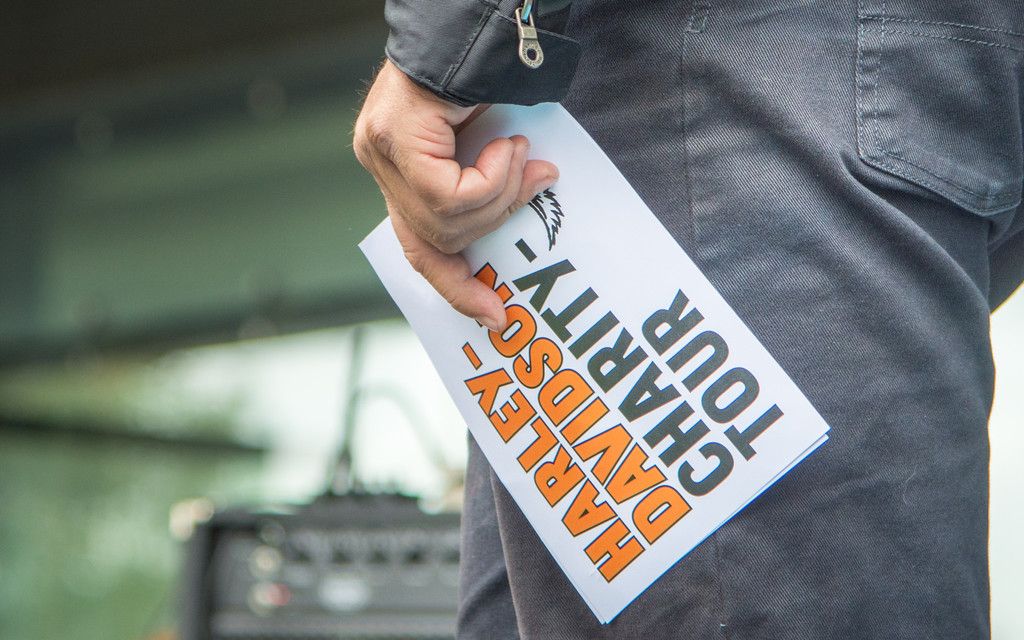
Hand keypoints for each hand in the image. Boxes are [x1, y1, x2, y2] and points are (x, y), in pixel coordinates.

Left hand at [353, 61, 557, 330]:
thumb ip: (491, 182)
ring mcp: (381, 152)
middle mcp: (381, 163)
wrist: (476, 26)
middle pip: (437, 239)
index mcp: (400, 170)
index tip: (493, 315)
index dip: (455, 287)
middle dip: (495, 219)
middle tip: (536, 183)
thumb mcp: (494, 145)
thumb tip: (534, 190)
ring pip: (446, 221)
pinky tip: (507, 143)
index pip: (418, 248)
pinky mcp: (394, 141)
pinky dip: (492, 176)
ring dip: (499, 192)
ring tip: (521, 153)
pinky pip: (450, 195)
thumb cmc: (487, 77)